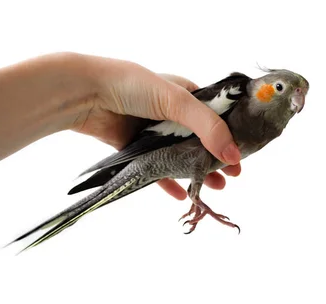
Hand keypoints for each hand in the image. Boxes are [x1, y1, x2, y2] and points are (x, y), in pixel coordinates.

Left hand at [70, 57, 241, 199]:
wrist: (85, 95)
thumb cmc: (132, 86)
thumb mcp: (178, 102)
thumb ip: (208, 127)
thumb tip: (233, 155)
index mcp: (186, 96)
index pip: (215, 118)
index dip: (229, 136)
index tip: (241, 156)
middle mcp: (172, 114)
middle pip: (200, 141)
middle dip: (215, 158)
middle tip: (231, 177)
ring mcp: (153, 132)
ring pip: (180, 156)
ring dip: (196, 171)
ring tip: (213, 187)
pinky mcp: (135, 147)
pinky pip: (155, 168)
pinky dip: (167, 182)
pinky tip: (180, 195)